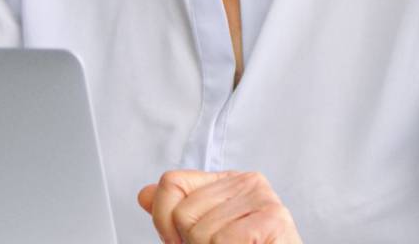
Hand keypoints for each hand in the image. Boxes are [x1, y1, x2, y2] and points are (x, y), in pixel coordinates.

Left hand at [137, 169, 302, 243]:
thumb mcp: (201, 234)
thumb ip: (174, 215)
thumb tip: (145, 194)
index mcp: (228, 181)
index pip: (172, 182)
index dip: (165, 220)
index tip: (183, 240)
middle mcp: (248, 182)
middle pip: (183, 211)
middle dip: (191, 242)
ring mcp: (263, 197)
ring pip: (201, 231)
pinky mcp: (273, 218)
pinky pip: (223, 239)